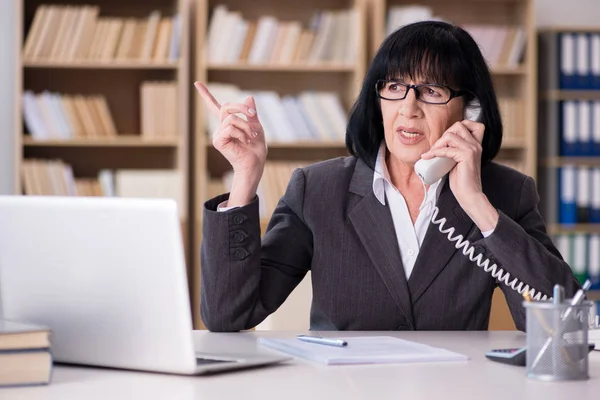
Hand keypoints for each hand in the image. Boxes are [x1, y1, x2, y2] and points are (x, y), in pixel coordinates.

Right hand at [195, 82, 266, 205]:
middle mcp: (220, 127)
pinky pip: (230, 127)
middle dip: (241, 108)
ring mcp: (218, 134)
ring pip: (231, 117)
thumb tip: (249, 97)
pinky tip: (244, 141)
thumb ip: (251, 113)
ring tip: (251, 136)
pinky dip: (241, 132)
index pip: (215, 106)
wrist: (255, 163)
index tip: (196, 83)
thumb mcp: (256, 125)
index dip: (206, 95)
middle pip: (226, 106)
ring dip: (245, 125)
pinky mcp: (218, 140)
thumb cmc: (256, 147)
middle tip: (252, 115)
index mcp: (228, 123)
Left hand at [421, 120, 497, 230]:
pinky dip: (434, 152)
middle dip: (444, 135)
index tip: (446, 139)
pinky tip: (427, 157)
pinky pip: (446, 149)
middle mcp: (476, 144)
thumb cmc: (462, 181)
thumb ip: (454, 150)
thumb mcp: (457, 160)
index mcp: (476, 144)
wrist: (468, 194)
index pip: (472, 124)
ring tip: (432, 154)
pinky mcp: (467, 156)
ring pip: (450, 135)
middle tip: (436, 149)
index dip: (457, 127)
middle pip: (458, 125)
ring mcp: (472, 149)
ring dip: (438, 144)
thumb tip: (438, 145)